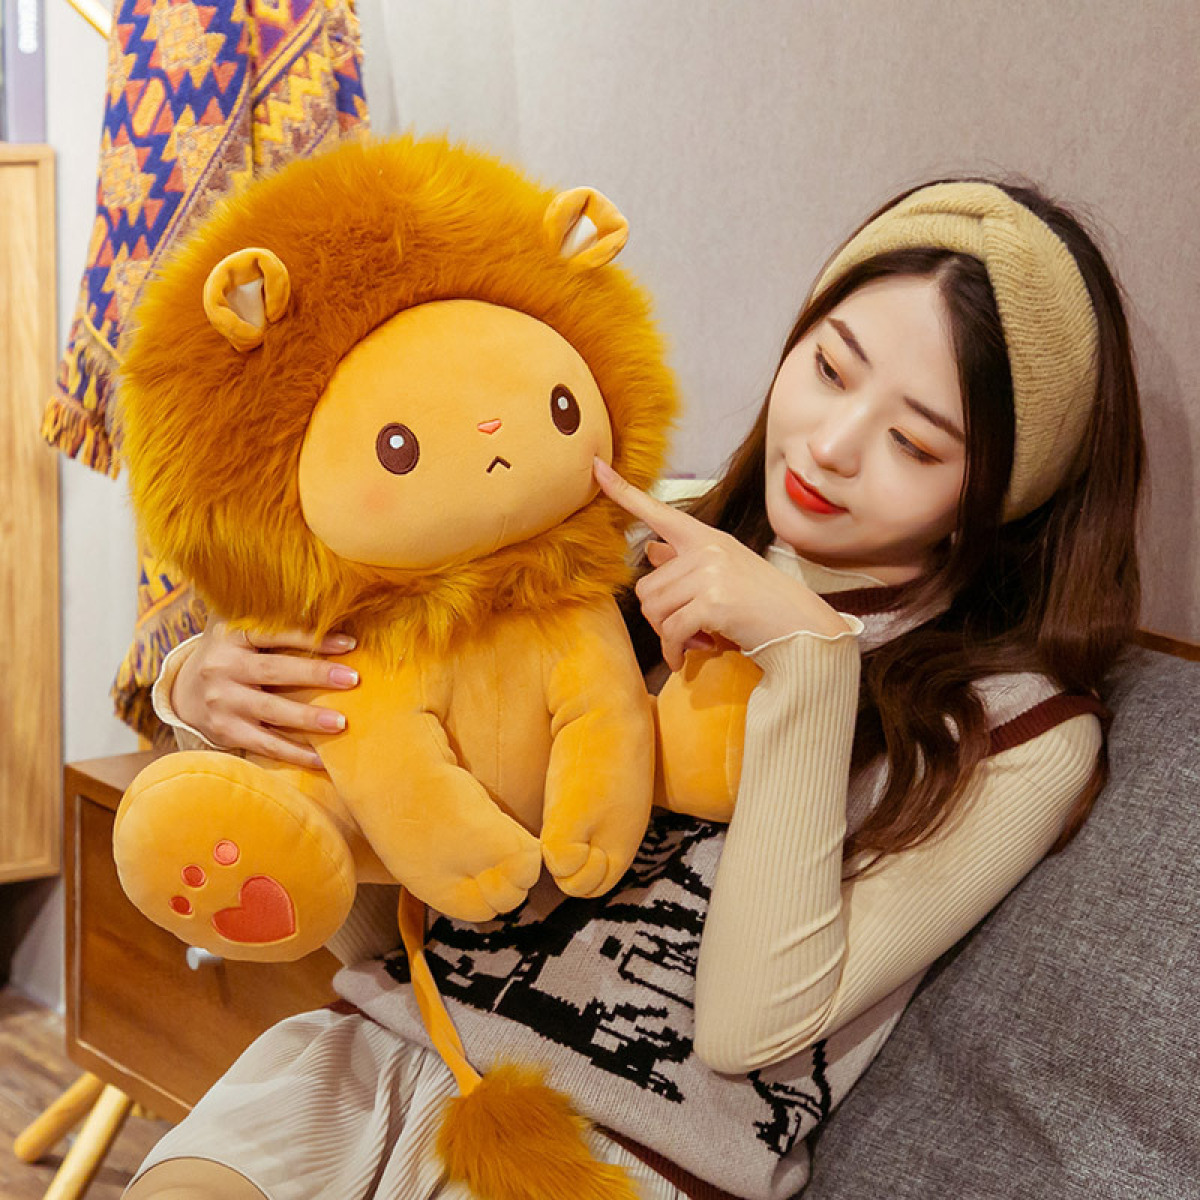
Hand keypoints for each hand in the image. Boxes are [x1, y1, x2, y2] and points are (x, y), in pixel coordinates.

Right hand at [171, 619, 359, 766]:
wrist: (184, 690)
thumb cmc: (230, 651)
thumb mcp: (238, 624)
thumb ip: (269, 612)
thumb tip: (323, 598)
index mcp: (231, 634)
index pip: (275, 633)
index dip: (312, 637)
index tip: (350, 643)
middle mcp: (222, 666)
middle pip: (275, 671)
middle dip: (316, 674)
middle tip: (353, 679)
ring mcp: (222, 701)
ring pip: (271, 711)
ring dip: (308, 718)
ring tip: (341, 723)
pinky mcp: (225, 730)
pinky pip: (265, 744)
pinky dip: (294, 753)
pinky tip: (321, 759)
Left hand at [594, 458, 849, 669]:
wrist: (801, 627)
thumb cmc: (761, 602)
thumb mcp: (724, 571)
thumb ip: (684, 560)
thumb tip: (651, 550)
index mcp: (705, 537)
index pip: (657, 511)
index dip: (623, 492)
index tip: (596, 468)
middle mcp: (705, 550)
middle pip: (645, 587)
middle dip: (660, 617)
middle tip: (688, 629)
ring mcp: (709, 574)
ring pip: (654, 611)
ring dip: (669, 635)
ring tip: (697, 638)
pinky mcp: (712, 603)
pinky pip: (672, 632)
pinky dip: (676, 651)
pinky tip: (690, 656)